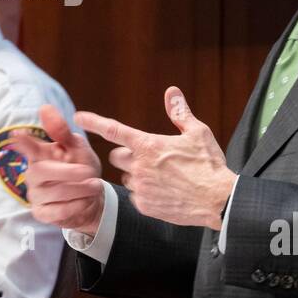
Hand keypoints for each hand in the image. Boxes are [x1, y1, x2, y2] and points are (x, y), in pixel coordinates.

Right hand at [8, 104, 104, 236]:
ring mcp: (35, 195)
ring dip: (79, 190)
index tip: (17, 135)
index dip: (22, 141)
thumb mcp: (77, 147)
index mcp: (40, 154)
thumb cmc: (82, 169)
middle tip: (89, 171)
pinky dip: (75, 206)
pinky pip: (56, 211)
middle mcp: (33, 173)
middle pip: (42, 171)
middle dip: (68, 172)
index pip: (27, 146)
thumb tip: (44, 107)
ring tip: (95, 186)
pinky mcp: (41, 213)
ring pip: (53, 193)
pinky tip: (86, 201)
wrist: (93, 198)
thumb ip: (61, 131)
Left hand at [76, 86, 236, 229]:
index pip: (113, 130)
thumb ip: (179, 112)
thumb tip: (171, 91)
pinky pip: (135, 196)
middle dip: (126, 155)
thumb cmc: (209, 164)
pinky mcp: (144, 206)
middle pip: (116, 157)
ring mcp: (140, 187)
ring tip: (163, 177)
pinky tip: (164, 193)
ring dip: (137, 175)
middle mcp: (140, 166)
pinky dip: (145, 194)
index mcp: (149, 145)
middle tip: (149, 158)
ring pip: (127, 177)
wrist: (219, 200)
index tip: (78, 117)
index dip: (93, 122)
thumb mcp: (197, 133)